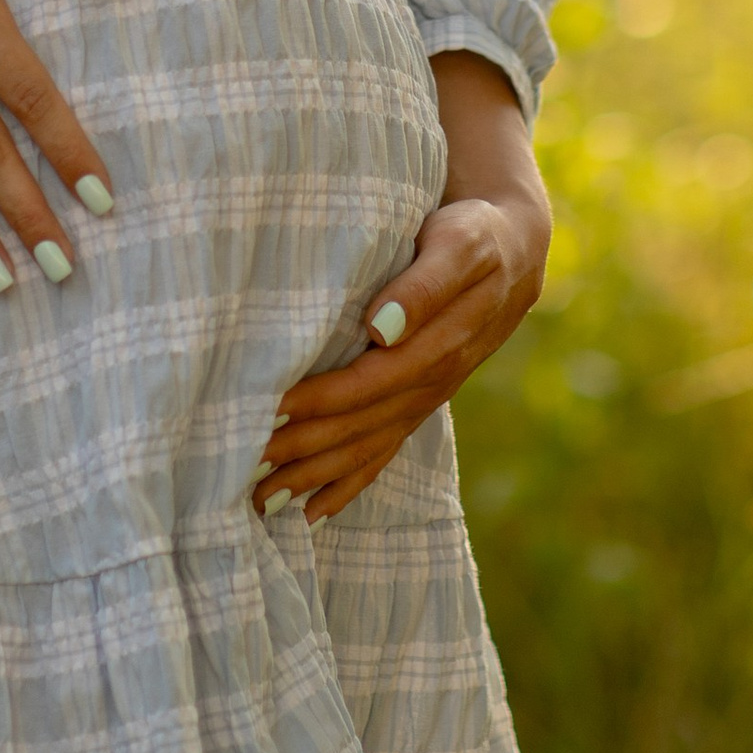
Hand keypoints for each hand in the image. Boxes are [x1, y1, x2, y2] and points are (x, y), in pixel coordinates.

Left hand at [255, 174, 550, 525]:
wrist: (510, 253)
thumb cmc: (474, 238)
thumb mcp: (458, 247)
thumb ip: (424, 287)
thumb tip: (380, 330)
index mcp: (439, 345)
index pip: (366, 382)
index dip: (318, 400)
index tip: (268, 410)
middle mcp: (430, 382)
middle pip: (357, 424)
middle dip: (300, 446)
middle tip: (242, 462)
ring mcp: (424, 400)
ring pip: (364, 448)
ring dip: (313, 475)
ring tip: (260, 500)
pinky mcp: (418, 406)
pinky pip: (383, 455)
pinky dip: (346, 486)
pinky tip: (311, 514)